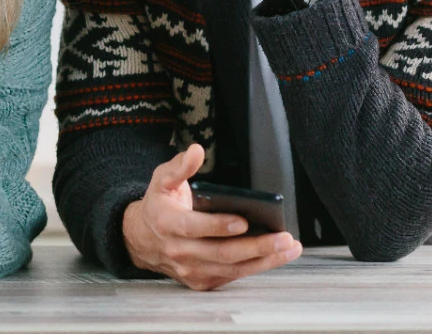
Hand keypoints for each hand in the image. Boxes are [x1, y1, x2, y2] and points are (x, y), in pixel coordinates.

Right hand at [122, 144, 301, 290]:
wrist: (142, 240)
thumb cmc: (159, 206)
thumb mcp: (162, 180)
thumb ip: (180, 166)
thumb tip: (196, 151)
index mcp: (168, 223)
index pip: (194, 228)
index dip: (219, 226)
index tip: (244, 220)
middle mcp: (179, 251)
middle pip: (221, 253)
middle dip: (256, 247)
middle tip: (282, 237)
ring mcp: (191, 270)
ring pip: (232, 269)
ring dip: (264, 260)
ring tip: (288, 247)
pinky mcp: (201, 281)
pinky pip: (232, 277)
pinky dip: (256, 268)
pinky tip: (275, 256)